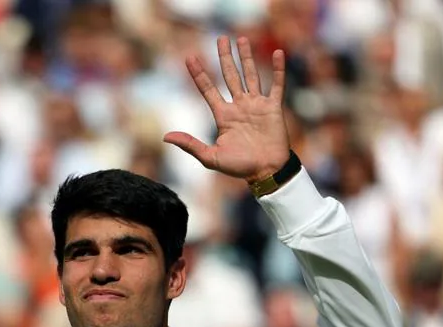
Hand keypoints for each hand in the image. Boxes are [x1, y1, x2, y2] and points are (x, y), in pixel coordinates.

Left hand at [163, 37, 290, 183]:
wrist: (266, 172)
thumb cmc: (239, 167)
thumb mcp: (210, 157)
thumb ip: (190, 145)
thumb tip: (165, 137)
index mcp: (223, 116)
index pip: (208, 89)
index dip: (199, 74)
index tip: (189, 58)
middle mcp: (239, 106)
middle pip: (230, 76)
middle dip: (225, 57)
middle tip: (220, 39)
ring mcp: (256, 105)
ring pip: (250, 75)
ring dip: (246, 57)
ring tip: (241, 39)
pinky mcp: (273, 108)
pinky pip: (276, 84)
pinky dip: (277, 69)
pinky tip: (277, 53)